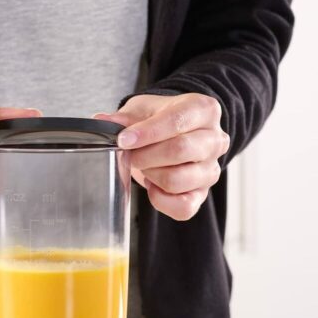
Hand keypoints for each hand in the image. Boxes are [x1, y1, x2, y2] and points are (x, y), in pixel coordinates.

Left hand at [94, 93, 229, 220]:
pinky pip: (183, 207)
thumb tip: (102, 122)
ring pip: (177, 180)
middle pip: (179, 150)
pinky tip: (152, 186)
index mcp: (202, 110)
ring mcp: (210, 170)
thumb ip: (124, 117)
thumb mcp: (141, 110)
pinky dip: (160, 200)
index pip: (176, 121)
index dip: (147, 133)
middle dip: (145, 155)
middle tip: (130, 154)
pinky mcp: (202, 195)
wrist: (173, 135)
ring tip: (144, 166)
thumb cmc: (159, 120)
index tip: (123, 140)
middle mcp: (215, 140)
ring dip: (151, 175)